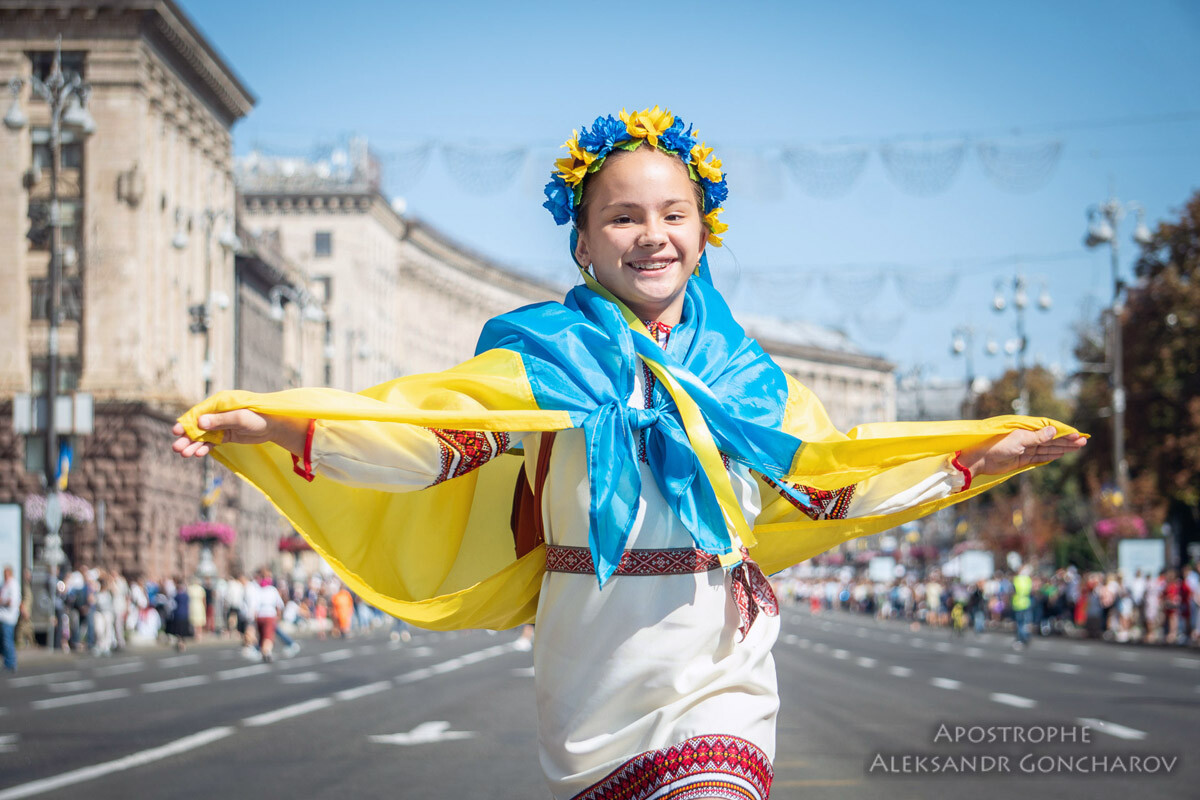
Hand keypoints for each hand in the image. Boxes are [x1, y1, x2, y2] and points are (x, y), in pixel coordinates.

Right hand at [171, 411, 308, 457]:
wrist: (275, 425)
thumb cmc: (259, 416)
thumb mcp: (240, 418)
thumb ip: (220, 420)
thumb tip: (199, 423)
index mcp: (220, 403)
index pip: (198, 412)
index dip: (186, 422)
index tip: (176, 432)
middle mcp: (218, 413)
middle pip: (198, 425)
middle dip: (187, 437)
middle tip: (176, 448)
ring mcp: (221, 424)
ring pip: (203, 435)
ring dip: (194, 444)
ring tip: (184, 455)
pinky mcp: (226, 434)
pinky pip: (212, 441)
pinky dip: (205, 447)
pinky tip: (198, 454)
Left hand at [958, 426, 1086, 476]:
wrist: (980, 459)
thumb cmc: (996, 446)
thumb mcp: (1018, 440)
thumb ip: (1037, 437)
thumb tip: (1055, 430)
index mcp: (1026, 429)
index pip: (1050, 429)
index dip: (1064, 432)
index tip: (1078, 435)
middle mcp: (1027, 437)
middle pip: (1051, 439)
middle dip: (1067, 440)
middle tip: (1084, 441)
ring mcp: (1025, 448)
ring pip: (1048, 448)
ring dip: (1062, 448)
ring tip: (1078, 447)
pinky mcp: (1022, 459)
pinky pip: (1040, 457)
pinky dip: (1051, 455)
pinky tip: (1061, 454)